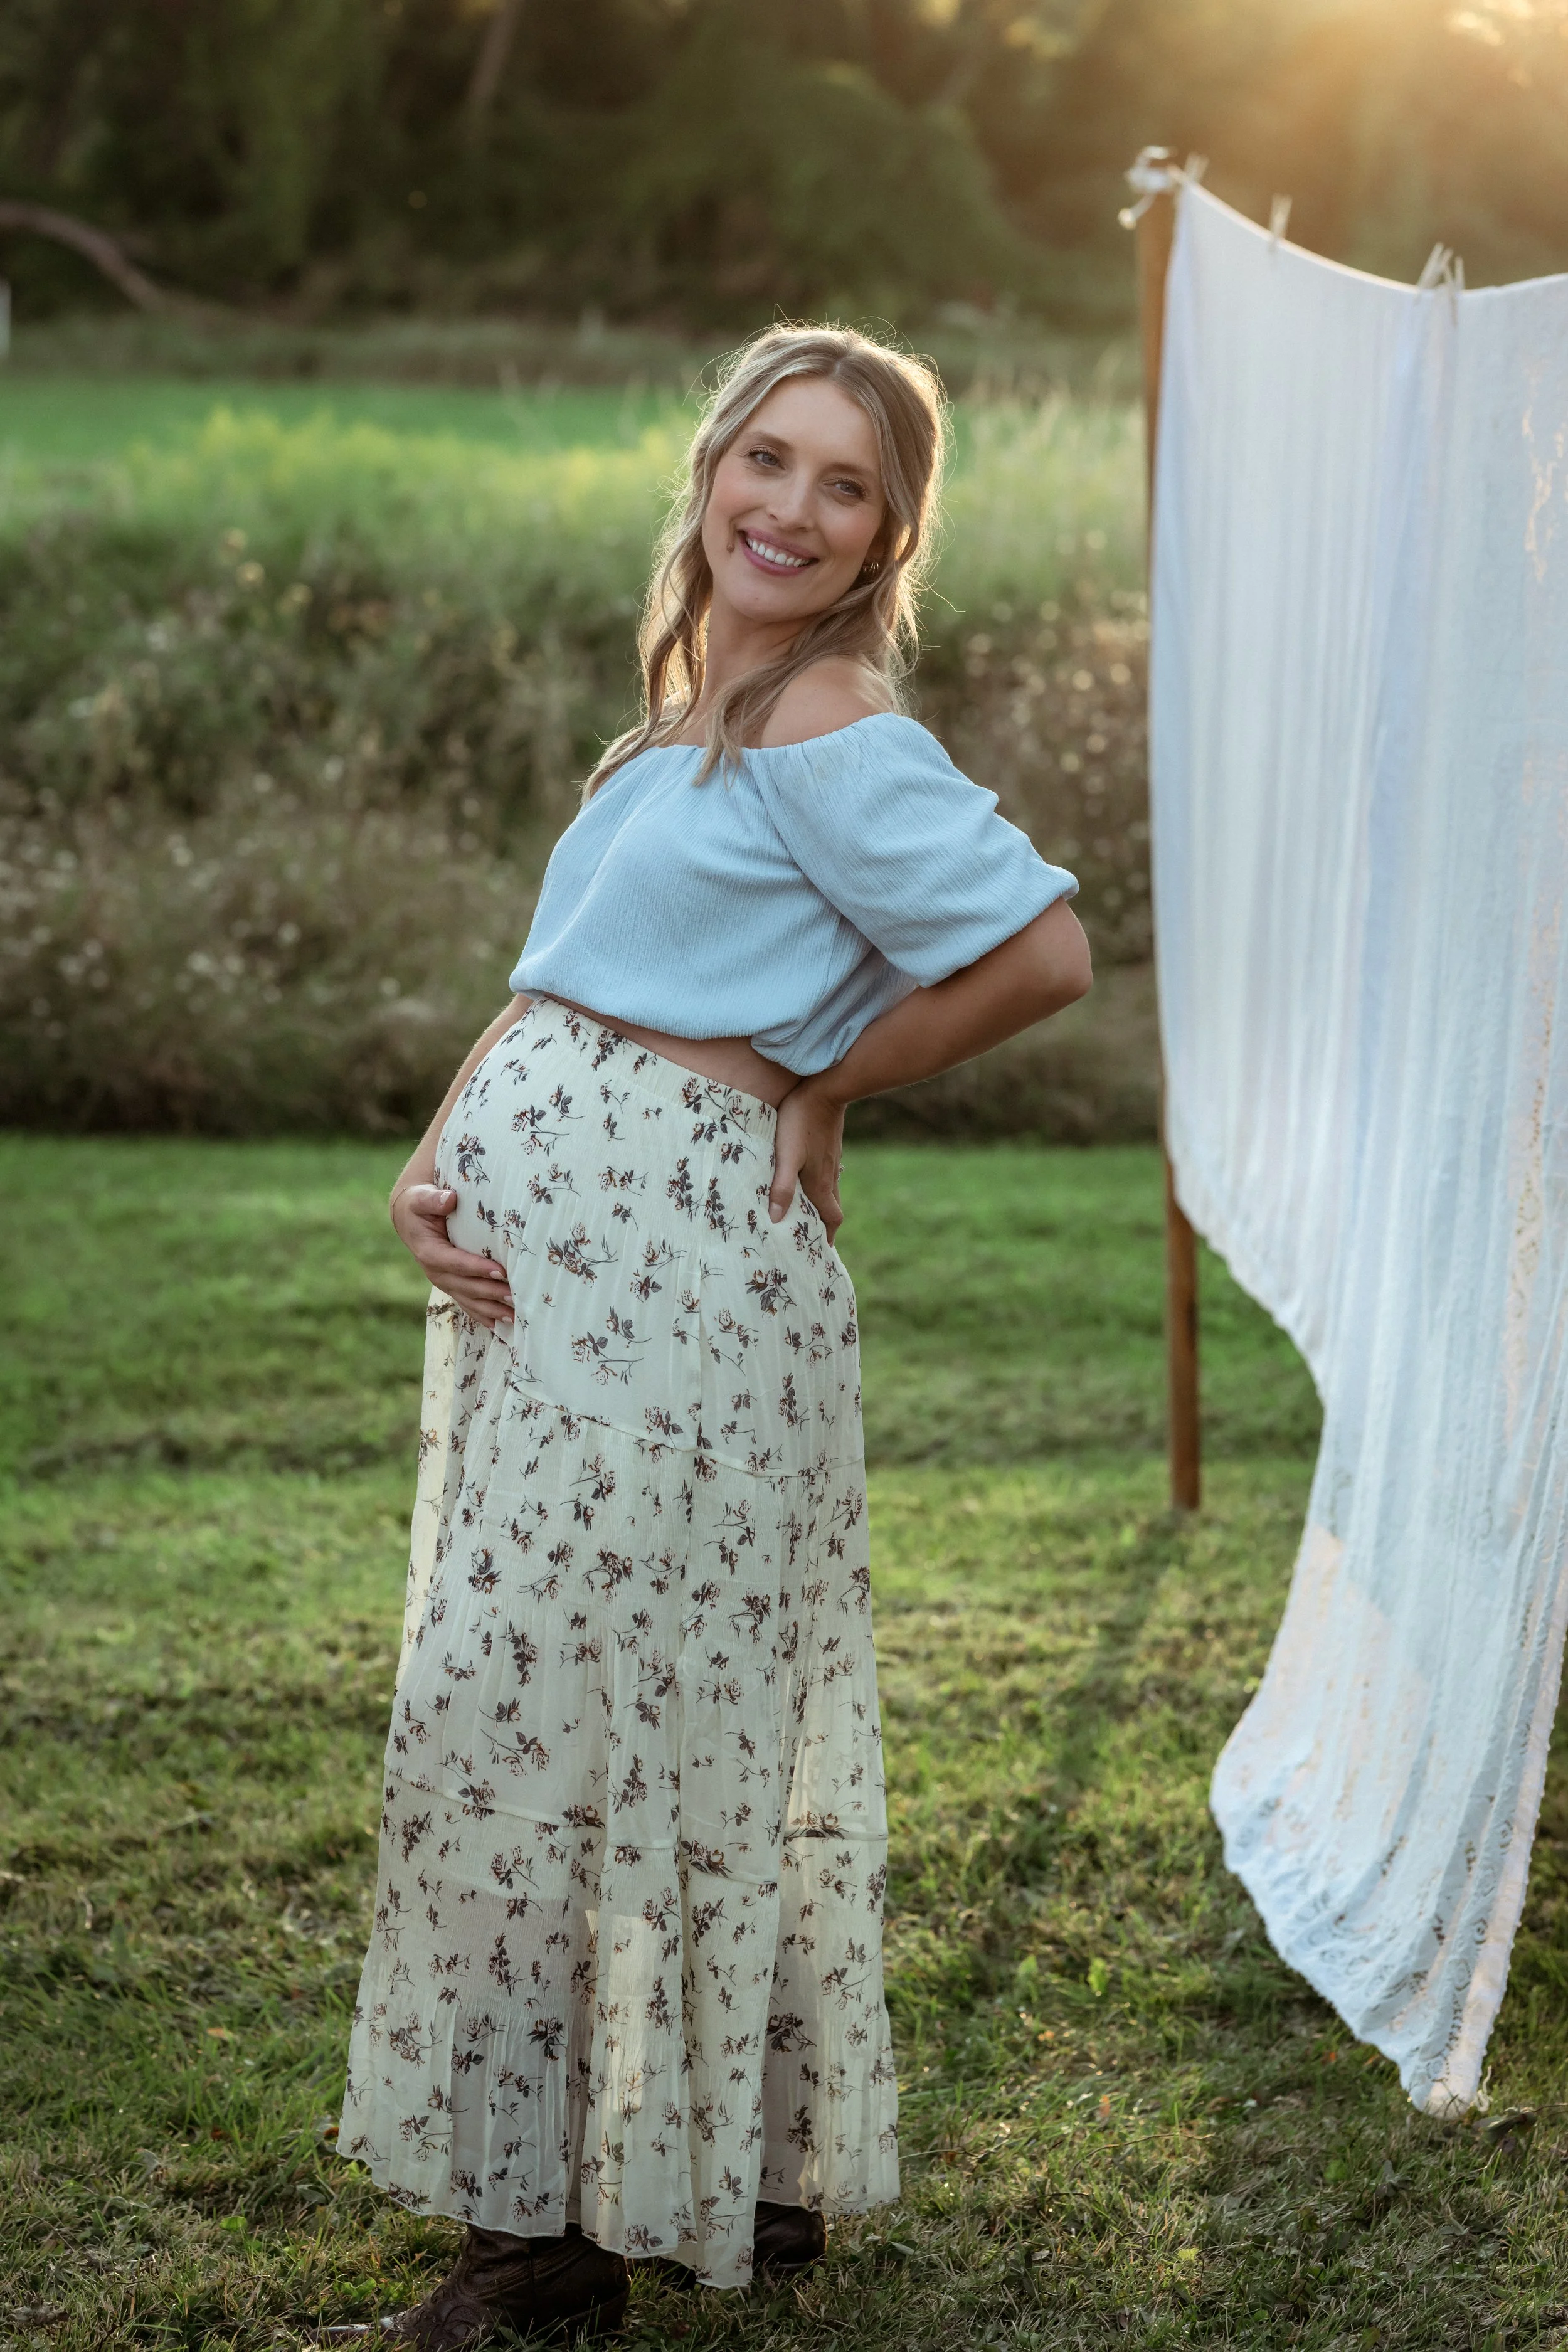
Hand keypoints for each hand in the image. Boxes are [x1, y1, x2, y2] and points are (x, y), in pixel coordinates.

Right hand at [391, 1183, 513, 1328]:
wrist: (410, 1219)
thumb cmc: (419, 1205)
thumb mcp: (421, 1198)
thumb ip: (433, 1199)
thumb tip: (450, 1199)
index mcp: (428, 1252)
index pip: (454, 1262)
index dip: (476, 1268)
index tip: (500, 1271)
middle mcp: (435, 1272)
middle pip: (465, 1286)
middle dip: (490, 1293)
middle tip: (515, 1296)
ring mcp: (445, 1282)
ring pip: (469, 1300)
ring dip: (491, 1310)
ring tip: (515, 1317)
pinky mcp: (452, 1286)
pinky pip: (468, 1304)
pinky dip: (484, 1316)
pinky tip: (502, 1327)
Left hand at [769, 1080, 846, 1242]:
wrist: (826, 1089)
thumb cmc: (801, 1122)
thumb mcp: (787, 1156)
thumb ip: (782, 1187)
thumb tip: (777, 1220)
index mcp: (821, 1183)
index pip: (831, 1219)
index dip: (827, 1236)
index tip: (821, 1250)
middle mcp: (830, 1175)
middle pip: (833, 1207)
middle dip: (825, 1225)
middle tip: (813, 1236)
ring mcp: (832, 1159)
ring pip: (831, 1189)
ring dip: (823, 1204)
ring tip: (810, 1211)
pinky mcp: (829, 1146)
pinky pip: (828, 1172)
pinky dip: (822, 1183)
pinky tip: (813, 1176)